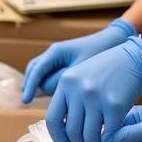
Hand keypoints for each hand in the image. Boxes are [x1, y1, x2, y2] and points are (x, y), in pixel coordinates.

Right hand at [21, 18, 136, 100]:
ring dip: (39, 85)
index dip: (30, 86)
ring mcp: (59, 58)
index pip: (36, 70)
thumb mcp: (81, 70)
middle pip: (35, 70)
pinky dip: (50, 85)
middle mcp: (54, 53)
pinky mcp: (66, 64)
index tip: (25, 101)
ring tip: (38, 101)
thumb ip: (62, 81)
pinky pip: (51, 75)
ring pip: (42, 73)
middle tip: (27, 100)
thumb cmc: (101, 54)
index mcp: (56, 51)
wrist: (117, 41)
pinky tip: (56, 97)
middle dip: (30, 84)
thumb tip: (43, 92)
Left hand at [45, 37, 141, 141]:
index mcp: (64, 84)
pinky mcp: (114, 104)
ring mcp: (94, 97)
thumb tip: (63, 133)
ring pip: (89, 138)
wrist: (133, 59)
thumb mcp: (80, 78)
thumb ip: (69, 101)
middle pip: (71, 133)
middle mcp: (77, 90)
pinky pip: (109, 134)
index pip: (53, 121)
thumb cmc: (106, 72)